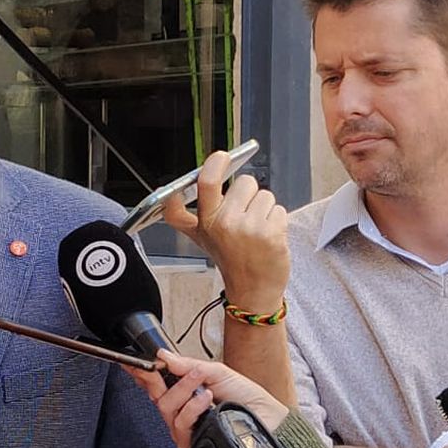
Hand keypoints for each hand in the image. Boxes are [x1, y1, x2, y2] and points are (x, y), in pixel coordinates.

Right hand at [129, 350, 289, 447]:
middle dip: (161, 378)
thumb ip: (188, 365)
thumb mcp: (217, 372)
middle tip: (173, 367)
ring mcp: (185, 430)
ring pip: (166, 409)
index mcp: (184, 394)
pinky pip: (181, 424)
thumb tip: (163, 356)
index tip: (133, 361)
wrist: (268, 419)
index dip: (141, 373)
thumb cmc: (247, 398)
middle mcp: (181, 413)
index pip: (154, 384)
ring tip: (203, 383)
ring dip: (183, 391)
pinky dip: (192, 408)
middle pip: (156, 396)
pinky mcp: (193, 444)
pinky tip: (206, 399)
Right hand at [164, 149, 289, 309]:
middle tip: (244, 218)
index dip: (214, 165)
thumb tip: (168, 193)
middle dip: (248, 196)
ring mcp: (249, 228)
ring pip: (265, 195)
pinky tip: (267, 237)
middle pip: (245, 182)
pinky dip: (276, 222)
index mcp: (206, 221)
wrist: (253, 290)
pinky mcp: (271, 233)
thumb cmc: (230, 259)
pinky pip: (278, 210)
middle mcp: (225, 223)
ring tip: (256, 231)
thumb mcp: (200, 237)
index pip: (206, 183)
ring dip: (264, 210)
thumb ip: (182, 216)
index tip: (221, 157)